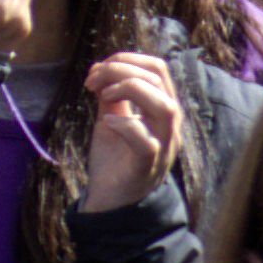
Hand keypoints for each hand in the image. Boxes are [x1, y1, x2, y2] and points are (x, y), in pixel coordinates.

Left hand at [79, 48, 187, 214]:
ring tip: (103, 94)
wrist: (109, 202)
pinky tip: (107, 122)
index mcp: (162, 110)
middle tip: (92, 81)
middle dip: (122, 70)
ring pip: (164, 107)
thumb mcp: (111, 119)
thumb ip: (111, 97)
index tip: (97, 69)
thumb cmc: (114, 160)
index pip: (158, 69)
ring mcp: (163, 147)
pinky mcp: (147, 167)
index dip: (127, 59)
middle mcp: (169, 126)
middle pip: (159, 80)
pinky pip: (145, 142)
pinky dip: (125, 126)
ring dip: (130, 90)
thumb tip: (102, 69)